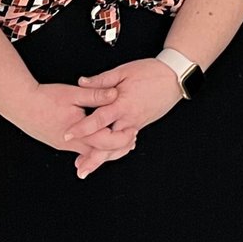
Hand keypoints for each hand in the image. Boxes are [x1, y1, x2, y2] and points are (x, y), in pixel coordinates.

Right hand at [12, 82, 125, 157]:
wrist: (20, 104)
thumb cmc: (44, 98)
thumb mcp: (74, 93)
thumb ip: (96, 94)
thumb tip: (115, 94)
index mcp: (77, 132)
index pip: (105, 142)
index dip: (122, 139)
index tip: (132, 131)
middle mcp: (71, 143)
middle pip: (99, 152)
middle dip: (117, 147)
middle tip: (131, 139)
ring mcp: (63, 145)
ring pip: (89, 152)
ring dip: (105, 146)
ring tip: (119, 138)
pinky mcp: (58, 142)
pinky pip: (79, 148)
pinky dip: (92, 145)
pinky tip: (98, 138)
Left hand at [68, 58, 182, 175]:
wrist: (174, 78)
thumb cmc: (150, 72)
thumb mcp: (124, 71)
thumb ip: (102, 80)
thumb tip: (81, 82)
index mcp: (123, 104)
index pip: (99, 120)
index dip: (83, 128)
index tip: (68, 135)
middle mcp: (129, 119)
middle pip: (109, 143)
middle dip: (94, 158)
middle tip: (80, 170)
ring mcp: (136, 124)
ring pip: (118, 147)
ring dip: (103, 159)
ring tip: (87, 168)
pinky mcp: (140, 125)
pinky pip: (125, 143)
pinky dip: (115, 152)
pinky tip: (106, 156)